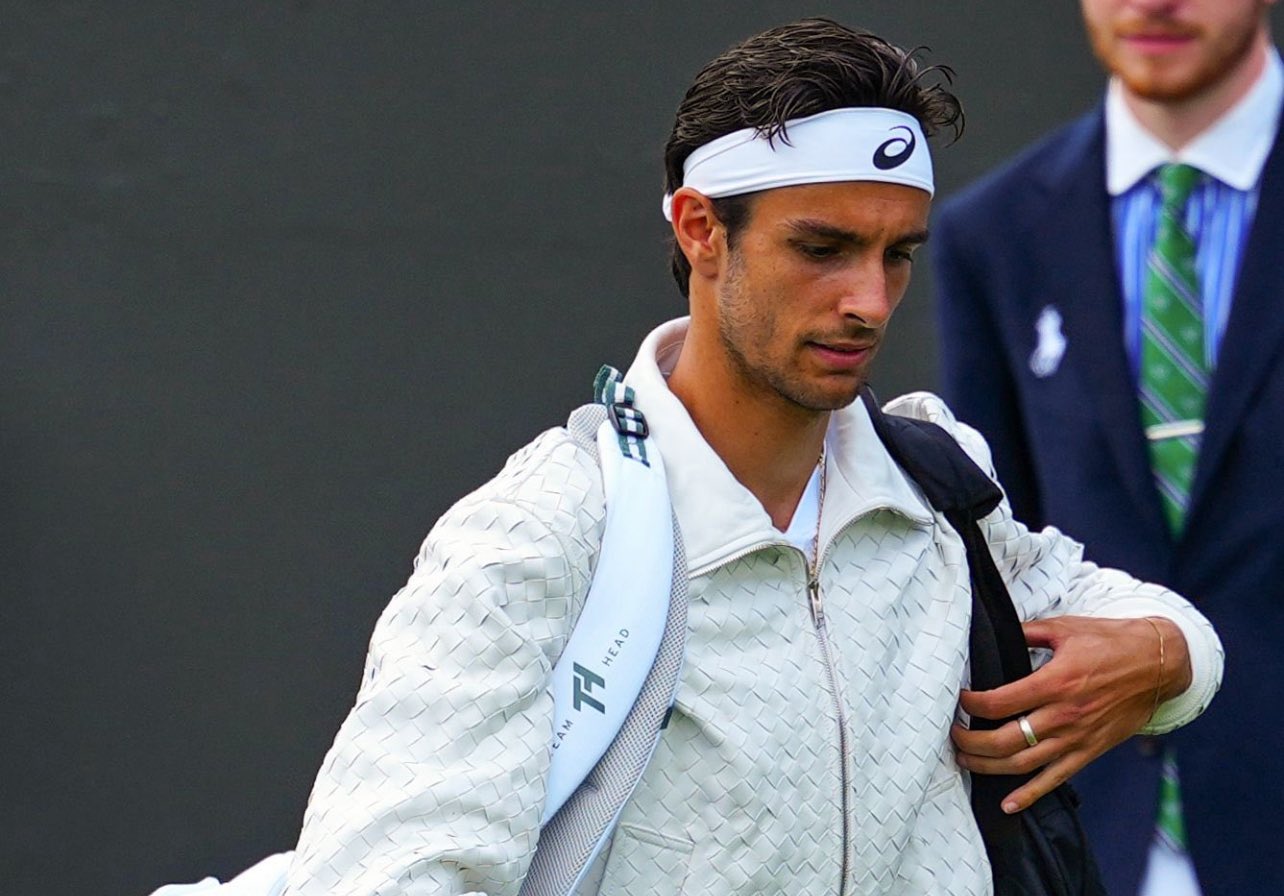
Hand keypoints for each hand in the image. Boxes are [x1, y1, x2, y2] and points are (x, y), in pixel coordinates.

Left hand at [951, 615, 1189, 813]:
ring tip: (965, 761)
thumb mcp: (1065, 627)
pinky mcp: (1089, 751)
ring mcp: (1077, 738)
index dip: (972, 704)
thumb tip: (997, 632)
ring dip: (989, 767)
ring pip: (1023, 764)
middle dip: (971, 742)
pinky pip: (1056, 779)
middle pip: (1005, 740)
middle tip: (953, 736)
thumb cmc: (1110, 641)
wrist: (1159, 664)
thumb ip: (1027, 632)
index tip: (960, 699)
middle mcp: (1064, 715)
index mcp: (1055, 682)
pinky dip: (1030, 795)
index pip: (999, 702)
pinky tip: (1009, 805)